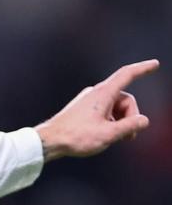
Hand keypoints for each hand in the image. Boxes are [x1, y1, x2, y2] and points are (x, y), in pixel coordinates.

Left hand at [35, 59, 158, 161]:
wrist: (50, 140)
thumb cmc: (76, 136)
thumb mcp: (109, 134)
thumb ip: (130, 127)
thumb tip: (143, 120)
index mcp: (103, 94)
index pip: (127, 75)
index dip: (143, 69)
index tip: (154, 64)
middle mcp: (95, 93)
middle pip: (125, 99)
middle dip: (131, 117)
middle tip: (128, 137)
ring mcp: (88, 101)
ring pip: (115, 108)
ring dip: (120, 122)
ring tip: (112, 138)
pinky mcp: (83, 109)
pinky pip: (104, 112)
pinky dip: (110, 122)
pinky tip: (103, 136)